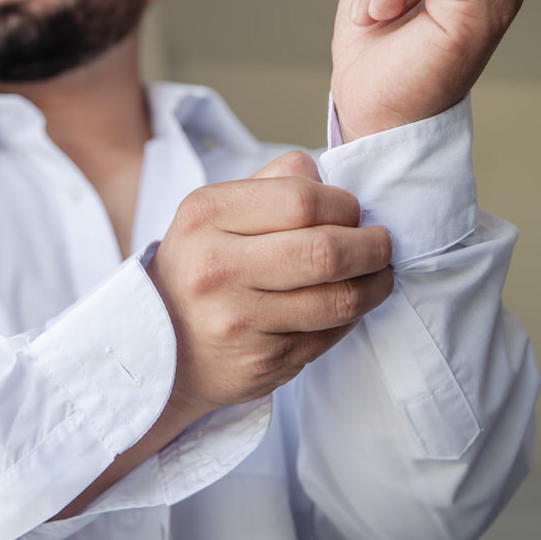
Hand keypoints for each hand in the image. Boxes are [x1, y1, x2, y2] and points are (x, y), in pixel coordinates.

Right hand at [145, 152, 392, 423]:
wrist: (158, 348)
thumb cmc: (200, 267)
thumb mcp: (214, 213)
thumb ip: (272, 184)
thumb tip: (329, 176)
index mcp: (206, 216)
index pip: (302, 200)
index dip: (344, 204)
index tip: (354, 212)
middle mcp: (216, 269)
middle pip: (325, 251)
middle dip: (372, 246)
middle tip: (382, 244)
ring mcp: (239, 321)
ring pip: (338, 300)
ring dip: (375, 285)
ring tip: (378, 274)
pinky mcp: (262, 363)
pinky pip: (329, 335)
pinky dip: (351, 318)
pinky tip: (348, 305)